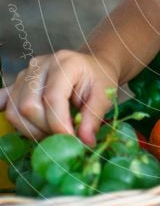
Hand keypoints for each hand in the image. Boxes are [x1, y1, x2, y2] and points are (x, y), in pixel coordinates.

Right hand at [0, 50, 118, 145]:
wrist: (91, 66)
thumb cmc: (98, 79)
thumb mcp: (104, 96)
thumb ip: (94, 118)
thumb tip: (84, 142)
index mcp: (65, 63)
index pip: (52, 98)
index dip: (59, 124)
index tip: (71, 140)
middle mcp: (40, 65)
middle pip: (29, 106)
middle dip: (45, 129)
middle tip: (63, 136)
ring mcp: (26, 73)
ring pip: (14, 110)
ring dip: (31, 130)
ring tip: (52, 131)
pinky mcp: (18, 82)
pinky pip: (4, 100)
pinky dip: (7, 115)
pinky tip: (20, 124)